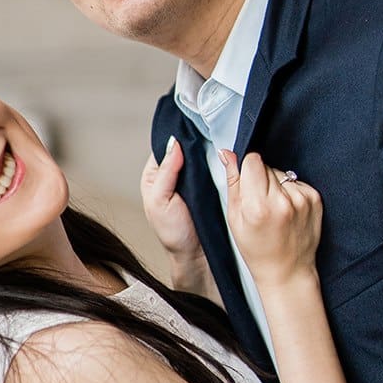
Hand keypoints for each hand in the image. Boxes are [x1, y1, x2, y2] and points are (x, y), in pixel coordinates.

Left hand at [141, 138, 215, 294]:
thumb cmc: (174, 233)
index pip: (165, 147)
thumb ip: (166, 172)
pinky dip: (220, 164)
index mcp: (156, 175)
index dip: (178, 137)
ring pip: (202, 157)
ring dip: (211, 152)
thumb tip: (175, 144)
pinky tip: (226, 158)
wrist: (197, 254)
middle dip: (197, 142)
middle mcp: (174, 174)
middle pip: (185, 149)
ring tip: (221, 143)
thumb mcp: (161, 201)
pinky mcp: (210, 185)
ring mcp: (193, 180)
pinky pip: (215, 169)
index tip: (193, 128)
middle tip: (211, 132)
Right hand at [219, 150, 321, 288]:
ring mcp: (302, 199)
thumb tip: (227, 154)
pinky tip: (287, 211)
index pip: (253, 160)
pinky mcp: (315, 199)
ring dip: (276, 186)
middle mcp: (283, 200)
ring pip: (282, 173)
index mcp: (258, 206)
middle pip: (267, 165)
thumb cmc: (257, 249)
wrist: (287, 270)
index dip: (247, 170)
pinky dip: (290, 192)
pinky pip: (296, 182)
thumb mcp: (235, 218)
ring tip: (274, 210)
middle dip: (260, 179)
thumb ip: (232, 183)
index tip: (247, 185)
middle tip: (259, 204)